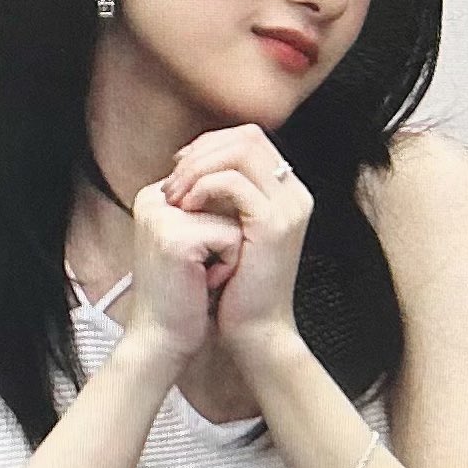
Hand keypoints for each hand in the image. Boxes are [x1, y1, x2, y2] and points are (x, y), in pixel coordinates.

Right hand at [124, 179, 244, 369]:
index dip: (224, 225)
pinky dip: (229, 265)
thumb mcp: (195, 240)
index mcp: (156, 195)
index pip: (216, 185)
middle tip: (201, 270)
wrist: (162, 341)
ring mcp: (163, 215)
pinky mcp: (177, 237)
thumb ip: (210, 206)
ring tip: (202, 275)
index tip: (201, 259)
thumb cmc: (183, 295)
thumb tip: (248, 183)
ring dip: (230, 251)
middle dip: (227, 237)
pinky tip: (203, 284)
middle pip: (227, 198)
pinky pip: (234, 238)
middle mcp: (154, 198)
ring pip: (233, 216)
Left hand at [161, 123, 309, 354]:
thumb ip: (220, 194)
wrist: (255, 331)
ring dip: (199, 167)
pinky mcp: (274, 225)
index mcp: (286, 191)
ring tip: (175, 194)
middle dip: (202, 151)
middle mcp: (294, 193)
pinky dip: (203, 187)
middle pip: (248, 136)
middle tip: (173, 178)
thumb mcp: (228, 229)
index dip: (211, 144)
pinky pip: (234, 183)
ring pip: (241, 152)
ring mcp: (288, 207)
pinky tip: (186, 208)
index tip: (179, 166)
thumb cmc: (235, 285)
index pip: (249, 137)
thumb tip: (188, 161)